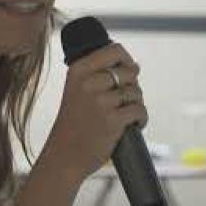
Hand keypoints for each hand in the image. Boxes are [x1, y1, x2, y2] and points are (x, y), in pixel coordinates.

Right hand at [46, 42, 147, 179]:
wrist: (64, 156)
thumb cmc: (74, 123)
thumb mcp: (76, 90)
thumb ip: (99, 74)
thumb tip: (135, 65)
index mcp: (78, 71)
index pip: (114, 50)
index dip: (127, 59)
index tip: (128, 71)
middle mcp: (88, 82)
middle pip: (129, 72)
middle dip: (133, 86)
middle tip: (123, 102)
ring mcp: (100, 101)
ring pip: (136, 92)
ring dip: (137, 104)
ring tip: (125, 116)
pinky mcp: (112, 120)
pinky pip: (140, 110)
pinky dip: (141, 119)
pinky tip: (132, 126)